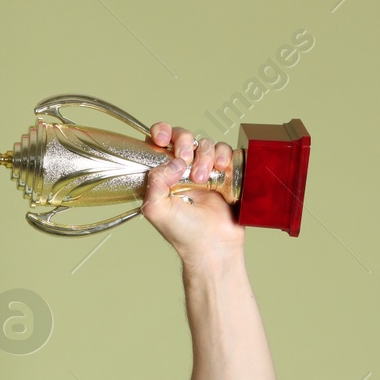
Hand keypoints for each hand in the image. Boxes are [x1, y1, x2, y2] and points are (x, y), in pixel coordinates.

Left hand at [140, 123, 244, 266]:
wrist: (213, 246)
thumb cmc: (184, 233)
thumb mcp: (156, 210)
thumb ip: (154, 182)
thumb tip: (172, 161)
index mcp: (162, 175)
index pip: (158, 143)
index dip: (161, 133)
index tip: (162, 140)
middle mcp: (182, 170)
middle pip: (183, 137)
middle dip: (185, 143)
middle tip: (186, 161)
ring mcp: (205, 170)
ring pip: (205, 143)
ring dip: (205, 156)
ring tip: (203, 179)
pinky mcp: (225, 173)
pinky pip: (226, 151)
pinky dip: (224, 156)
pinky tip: (221, 171)